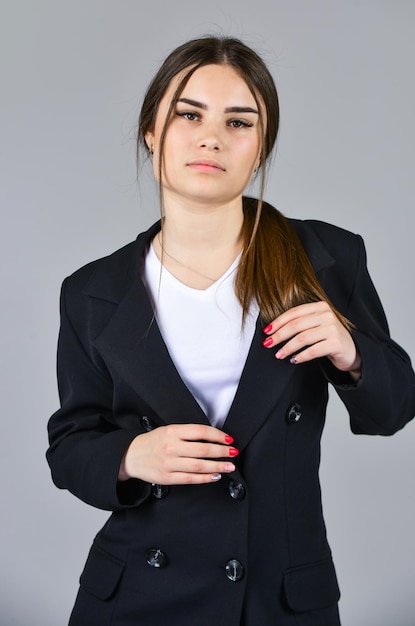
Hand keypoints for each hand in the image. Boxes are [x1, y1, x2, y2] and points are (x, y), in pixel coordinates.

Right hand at [118, 423, 237, 484]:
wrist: (130, 455)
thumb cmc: (153, 442)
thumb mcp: (168, 430)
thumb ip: (187, 433)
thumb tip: (213, 438)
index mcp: (172, 432)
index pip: (200, 431)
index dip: (218, 435)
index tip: (228, 439)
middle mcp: (170, 447)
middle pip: (202, 450)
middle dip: (221, 452)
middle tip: (233, 453)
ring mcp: (168, 463)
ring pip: (198, 466)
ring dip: (217, 466)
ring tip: (229, 466)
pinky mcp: (167, 477)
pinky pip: (190, 479)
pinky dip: (205, 478)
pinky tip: (215, 476)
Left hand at [262, 301, 360, 377]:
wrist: (351, 350)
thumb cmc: (328, 338)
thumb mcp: (315, 325)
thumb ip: (300, 322)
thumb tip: (272, 330)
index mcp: (320, 307)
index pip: (294, 313)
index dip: (278, 322)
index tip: (266, 331)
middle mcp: (327, 315)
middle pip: (296, 325)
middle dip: (279, 335)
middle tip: (268, 344)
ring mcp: (332, 328)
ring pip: (302, 338)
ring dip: (287, 348)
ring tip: (279, 354)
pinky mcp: (336, 343)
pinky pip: (312, 350)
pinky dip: (301, 356)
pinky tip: (294, 360)